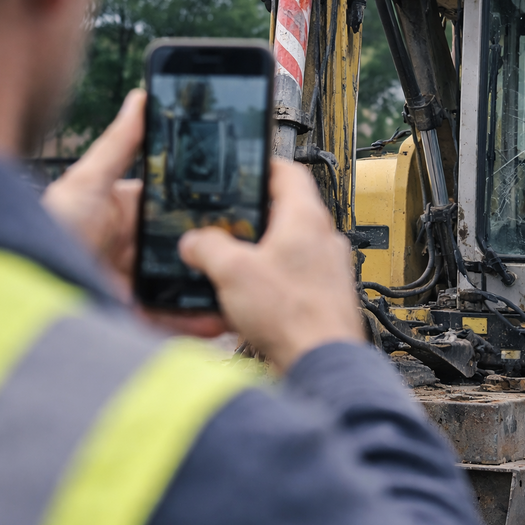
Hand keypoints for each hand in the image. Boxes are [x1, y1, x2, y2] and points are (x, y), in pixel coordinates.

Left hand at [42, 89, 225, 336]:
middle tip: (253, 248)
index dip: (206, 205)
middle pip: (187, 248)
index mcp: (129, 216)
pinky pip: (172, 319)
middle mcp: (135, 250)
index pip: (176, 207)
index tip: (240, 200)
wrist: (25, 285)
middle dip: (217, 251)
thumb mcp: (88, 181)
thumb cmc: (50, 227)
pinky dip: (197, 322)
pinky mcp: (133, 313)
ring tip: (245, 287)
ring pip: (185, 285)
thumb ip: (120, 144)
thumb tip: (141, 98)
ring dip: (213, 288)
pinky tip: (221, 319)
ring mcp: (137, 283)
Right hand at [179, 159, 363, 371]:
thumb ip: (208, 248)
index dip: (263, 165)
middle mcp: (325, 238)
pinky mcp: (325, 294)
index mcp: (307, 217)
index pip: (289, 171)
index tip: (246, 168)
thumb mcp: (233, 272)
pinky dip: (275, 277)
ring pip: (292, 244)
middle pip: (288, 209)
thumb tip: (195, 242)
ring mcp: (329, 267)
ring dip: (264, 249)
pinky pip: (297, 275)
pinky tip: (252, 296)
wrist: (321, 359)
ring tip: (235, 260)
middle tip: (228, 220)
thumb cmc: (294, 316)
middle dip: (255, 214)